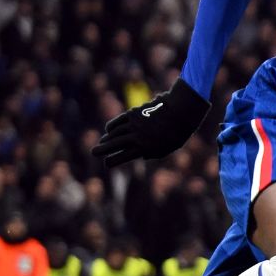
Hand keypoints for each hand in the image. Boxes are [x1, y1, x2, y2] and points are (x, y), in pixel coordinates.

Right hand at [91, 78, 210, 168]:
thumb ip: (154, 154)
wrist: (181, 111)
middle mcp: (137, 137)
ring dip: (106, 138)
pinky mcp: (134, 113)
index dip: (113, 161)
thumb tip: (141, 157)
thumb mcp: (168, 148)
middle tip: (94, 152)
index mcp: (146, 148)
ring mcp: (134, 124)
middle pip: (115, 144)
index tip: (106, 164)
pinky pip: (119, 121)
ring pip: (115, 133)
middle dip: (103, 150)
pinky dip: (112, 126)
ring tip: (100, 143)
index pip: (124, 156)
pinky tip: (108, 130)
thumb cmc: (177, 132)